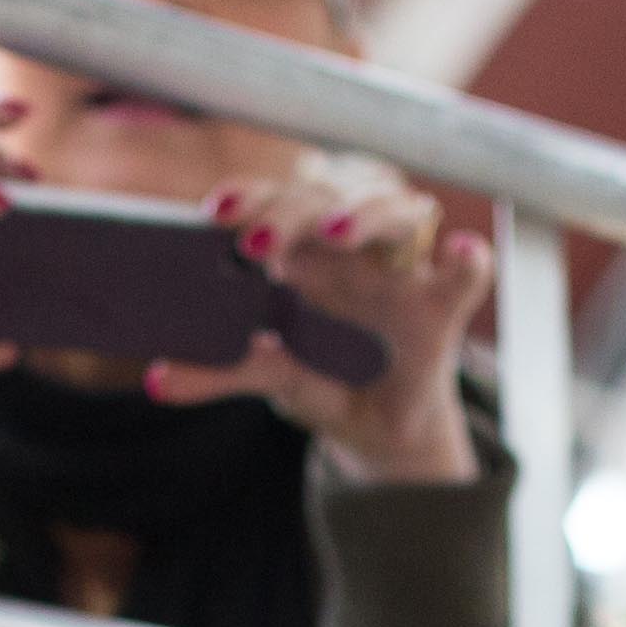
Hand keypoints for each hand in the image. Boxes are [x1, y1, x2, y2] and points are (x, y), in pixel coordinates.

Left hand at [150, 158, 484, 485]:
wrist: (383, 431)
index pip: (279, 199)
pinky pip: (466, 273)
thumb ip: (226, 372)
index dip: (251, 195)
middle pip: (330, 195)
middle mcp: (355, 248)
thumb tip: (158, 379)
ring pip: (397, 208)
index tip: (215, 214)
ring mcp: (403, 271)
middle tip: (257, 245)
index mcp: (306, 254)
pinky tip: (462, 253)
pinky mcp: (443, 308)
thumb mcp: (276, 379)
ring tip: (334, 233)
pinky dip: (467, 262)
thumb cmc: (327, 381)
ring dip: (364, 213)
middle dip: (291, 208)